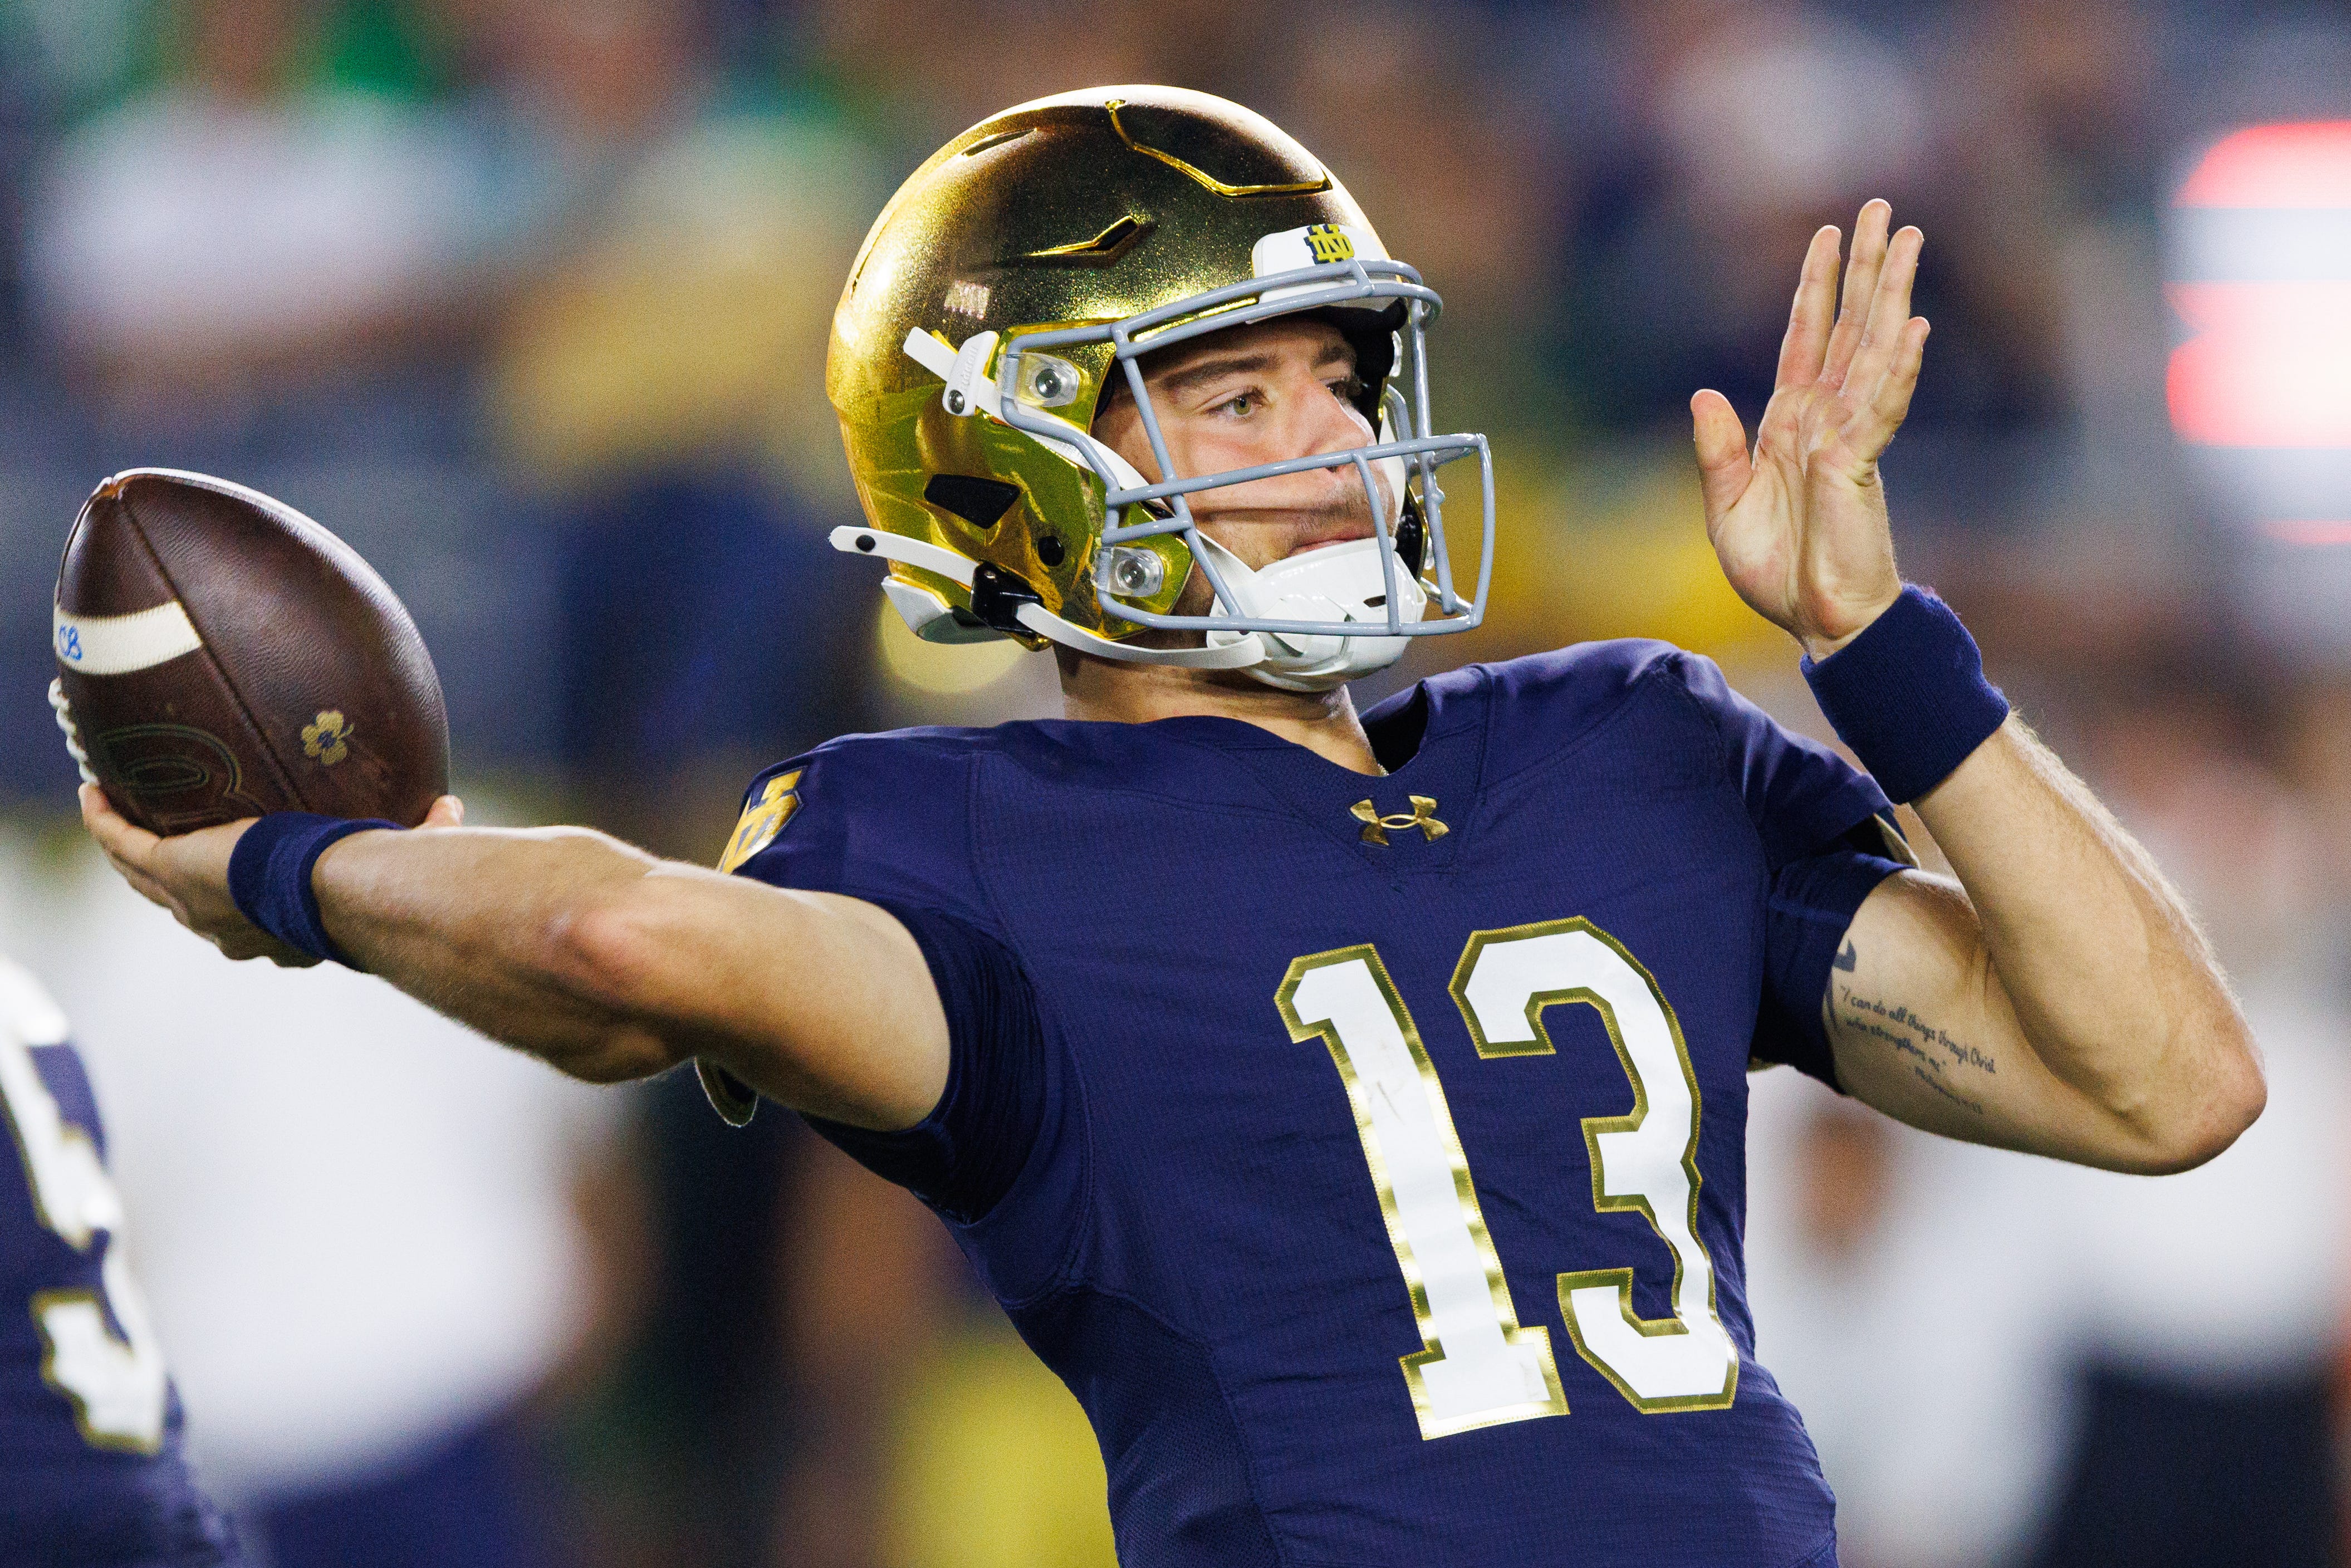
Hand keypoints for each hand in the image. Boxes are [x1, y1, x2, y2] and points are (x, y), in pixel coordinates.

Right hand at [79, 785, 464, 964]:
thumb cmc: (375, 886)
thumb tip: (450, 807)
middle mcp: (228, 927)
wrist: (340, 890)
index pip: (247, 924)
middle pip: (184, 904)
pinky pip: (122, 842)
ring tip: (113, 812)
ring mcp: (192, 902)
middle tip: (157, 844)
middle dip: (169, 877)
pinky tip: (94, 792)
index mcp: (277, 933)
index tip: (238, 878)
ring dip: (128, 846)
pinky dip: (106, 820)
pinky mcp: (171, 868)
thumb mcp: (393, 859)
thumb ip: (421, 833)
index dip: (238, 905)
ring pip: (145, 876)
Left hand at [1692, 200, 1928, 657]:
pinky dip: (1897, 367)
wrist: (1815, 622)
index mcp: (1789, 425)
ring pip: (1872, 349)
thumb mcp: (1726, 510)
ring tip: (1906, 237)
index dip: (1813, 288)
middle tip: (1879, 208)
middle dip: (1861, 267)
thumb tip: (1704, 393)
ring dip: (1889, 293)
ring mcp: (1848, 437)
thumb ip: (1717, 453)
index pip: (1804, 340)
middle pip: (1847, 326)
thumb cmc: (1778, 573)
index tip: (1825, 237)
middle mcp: (1824, 419)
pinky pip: (1882, 407)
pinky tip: (1911, 325)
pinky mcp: (1861, 464)